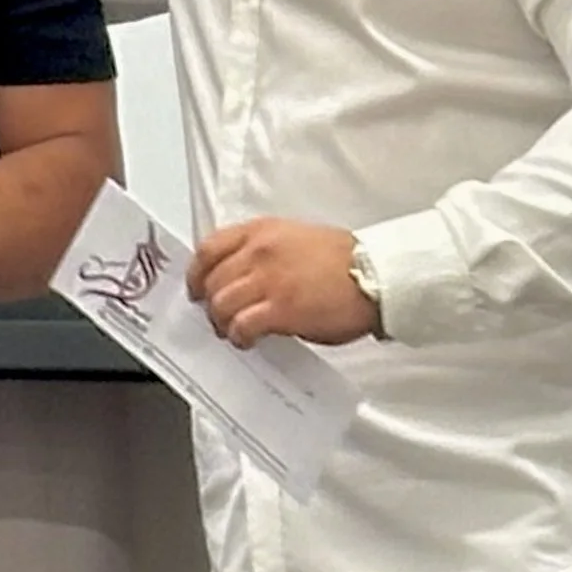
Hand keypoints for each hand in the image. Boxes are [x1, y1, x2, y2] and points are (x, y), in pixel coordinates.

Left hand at [188, 219, 378, 349]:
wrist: (375, 275)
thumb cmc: (343, 260)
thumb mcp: (295, 239)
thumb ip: (264, 252)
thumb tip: (242, 279)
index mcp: (261, 231)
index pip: (209, 248)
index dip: (196, 273)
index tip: (196, 289)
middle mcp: (258, 251)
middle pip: (211, 280)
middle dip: (209, 304)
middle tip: (218, 320)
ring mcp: (268, 279)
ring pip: (220, 304)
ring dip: (222, 323)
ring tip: (234, 333)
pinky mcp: (280, 309)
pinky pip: (241, 325)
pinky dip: (239, 336)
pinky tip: (248, 341)